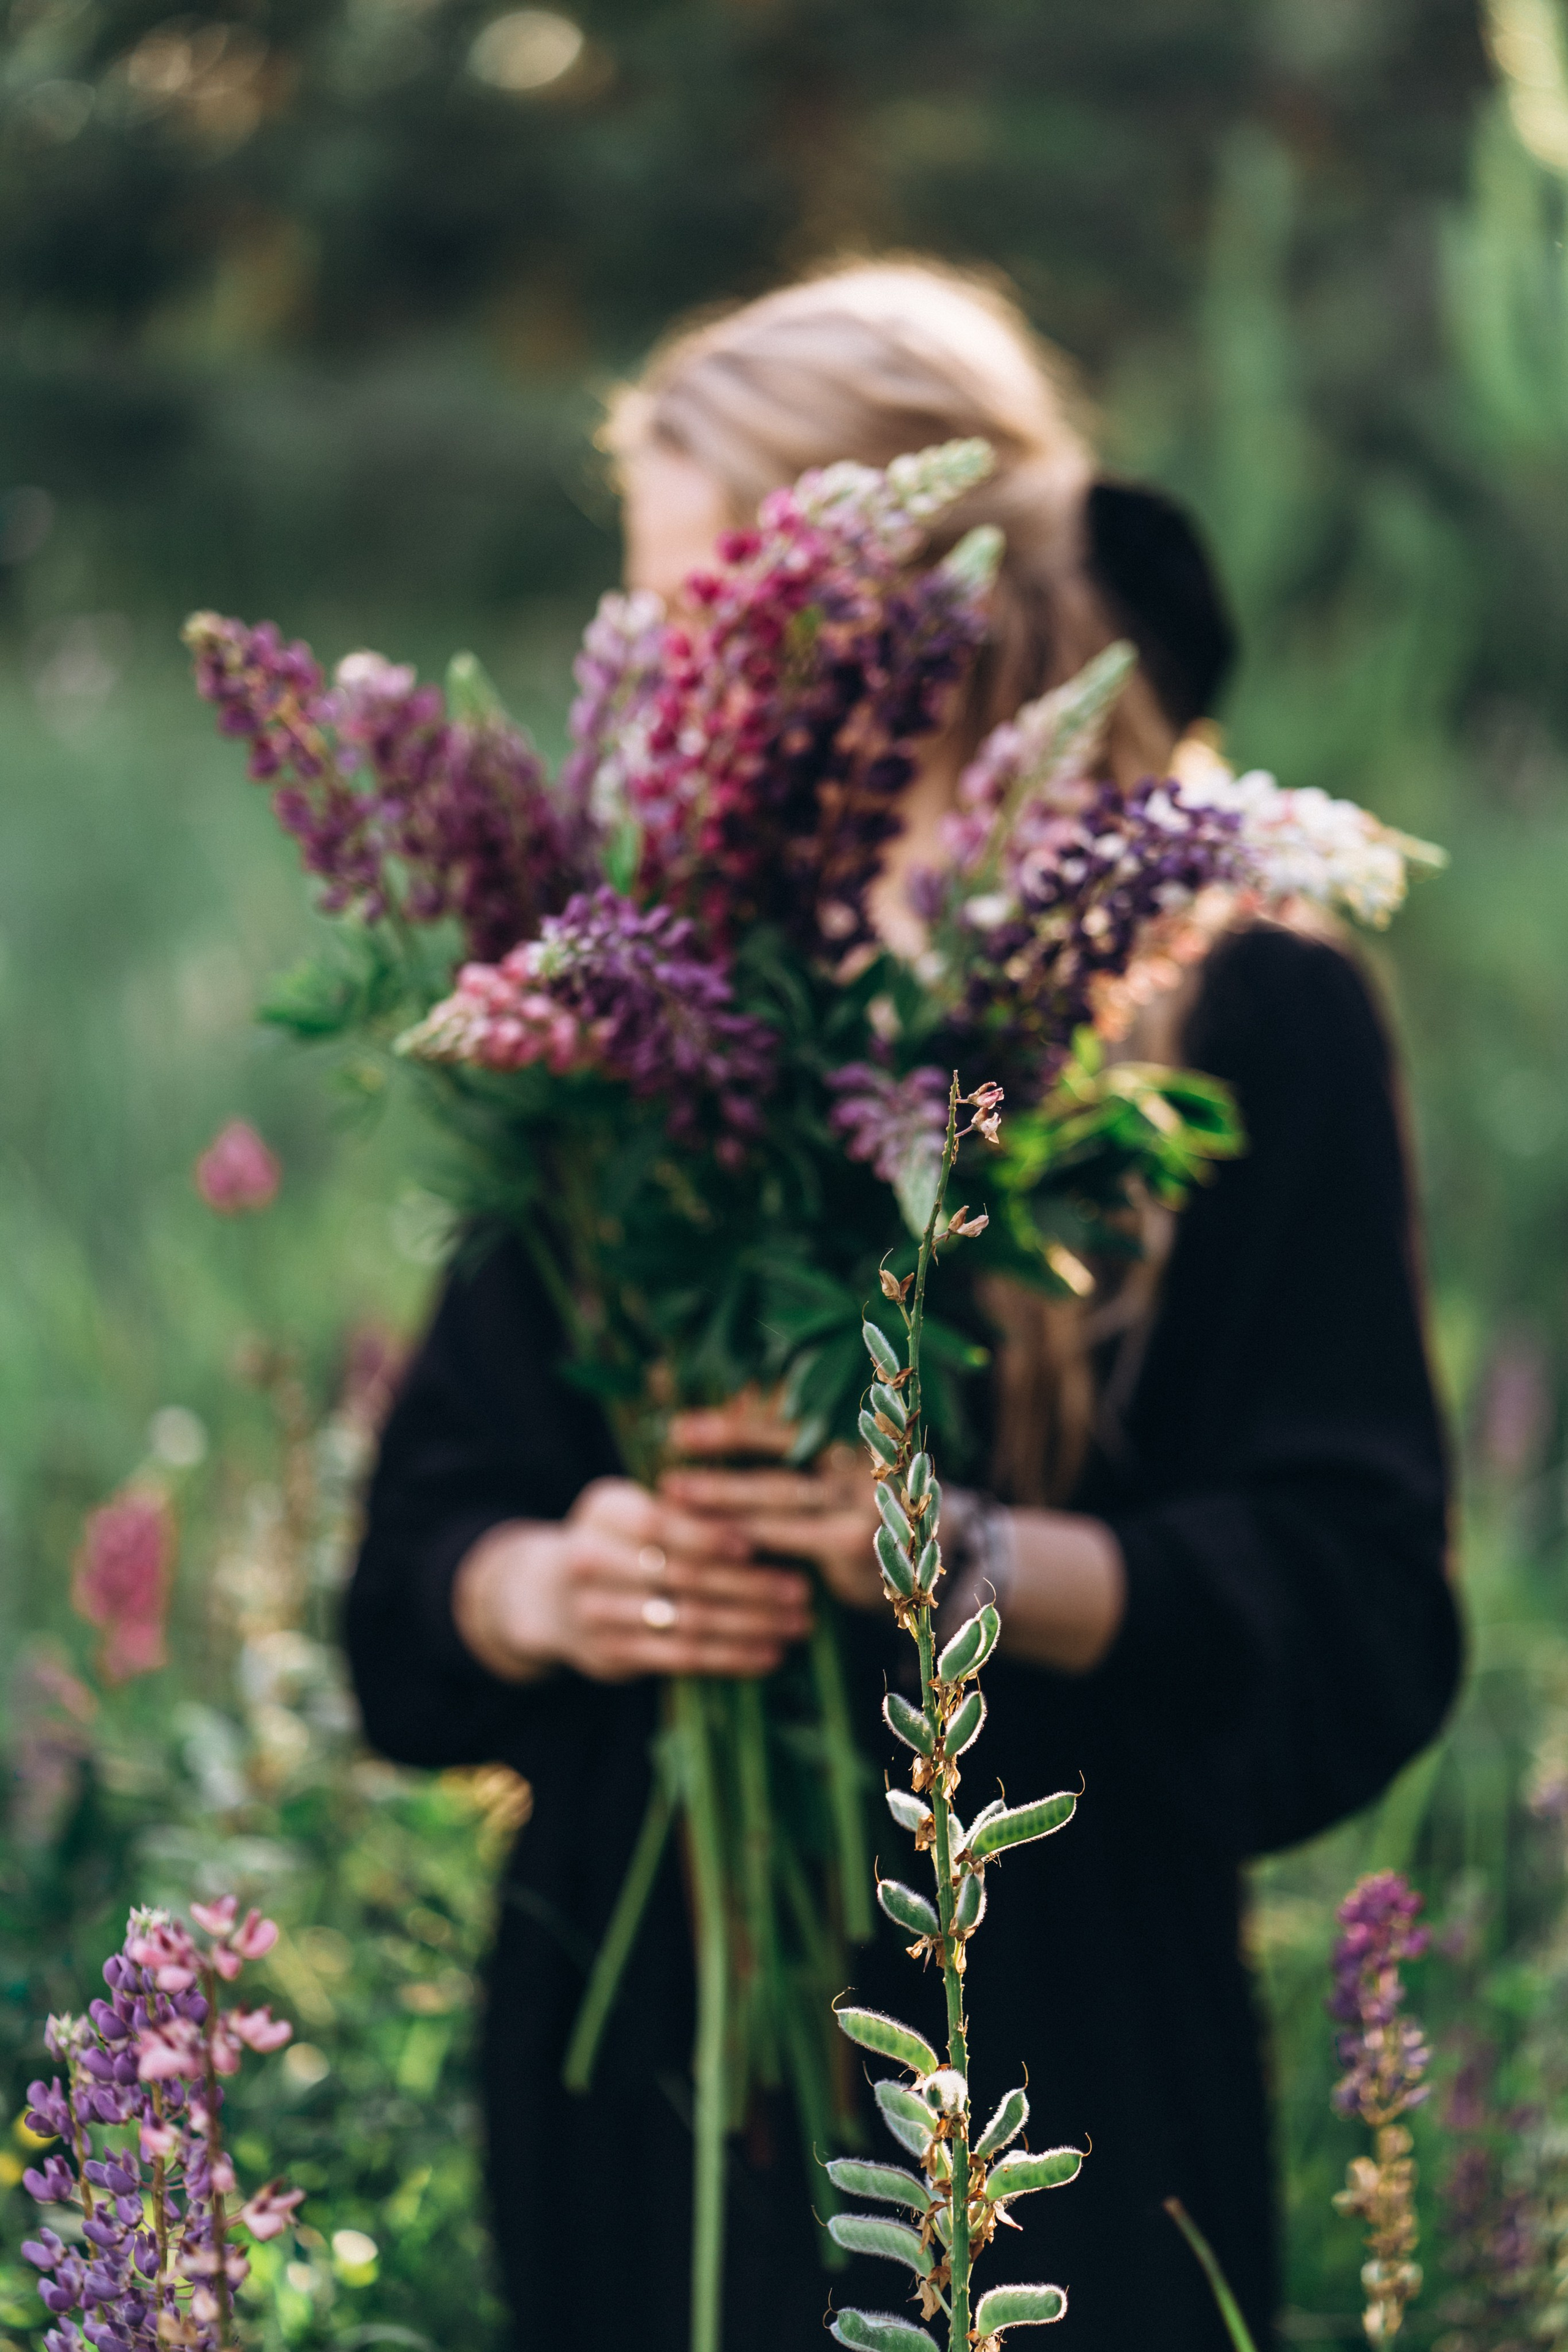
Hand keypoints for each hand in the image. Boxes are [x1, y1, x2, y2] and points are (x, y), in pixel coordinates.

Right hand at [452, 1476, 813, 1683]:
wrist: (549, 1595)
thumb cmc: (620, 1539)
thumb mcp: (635, 1506)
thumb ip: (687, 1504)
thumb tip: (769, 1503)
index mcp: (603, 1511)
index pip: (657, 1522)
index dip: (707, 1534)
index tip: (756, 1542)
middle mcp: (590, 1560)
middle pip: (681, 1575)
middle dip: (749, 1584)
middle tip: (801, 1588)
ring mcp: (596, 1612)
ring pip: (687, 1619)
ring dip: (751, 1624)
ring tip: (798, 1622)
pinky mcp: (611, 1655)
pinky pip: (681, 1657)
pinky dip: (731, 1657)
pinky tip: (770, 1653)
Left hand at [661, 1392, 884, 1612]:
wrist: (920, 1563)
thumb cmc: (859, 1505)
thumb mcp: (834, 1467)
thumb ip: (793, 1441)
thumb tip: (731, 1405)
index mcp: (859, 1425)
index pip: (792, 1410)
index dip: (740, 1411)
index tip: (686, 1419)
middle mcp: (865, 1454)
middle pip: (784, 1442)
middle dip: (726, 1438)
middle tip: (674, 1436)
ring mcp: (862, 1498)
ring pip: (778, 1490)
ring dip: (722, 1489)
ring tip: (675, 1491)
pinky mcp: (852, 1541)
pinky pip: (786, 1532)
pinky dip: (745, 1532)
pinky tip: (708, 1537)